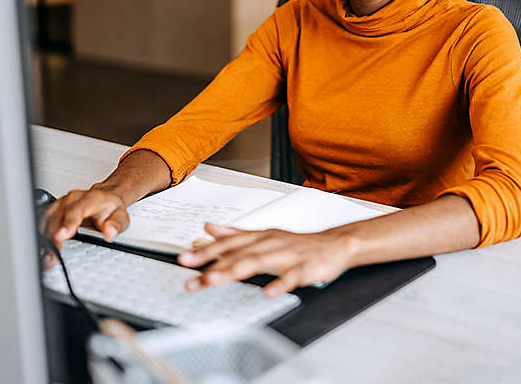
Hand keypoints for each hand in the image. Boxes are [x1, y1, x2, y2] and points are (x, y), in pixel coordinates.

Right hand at [40, 187, 129, 264]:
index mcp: (91, 199)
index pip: (77, 210)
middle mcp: (74, 199)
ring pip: (48, 218)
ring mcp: (62, 203)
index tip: (61, 236)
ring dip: (45, 237)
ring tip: (46, 256)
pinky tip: (42, 247)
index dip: (68, 223)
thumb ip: (116, 225)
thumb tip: (109, 233)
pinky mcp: (55, 209)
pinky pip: (44, 219)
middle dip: (53, 237)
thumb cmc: (111, 209)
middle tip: (52, 256)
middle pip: (58, 216)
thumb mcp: (121, 217)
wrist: (106, 198)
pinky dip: (41, 233)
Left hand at [176, 223, 352, 296]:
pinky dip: (280, 284)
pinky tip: (268, 292)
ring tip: (215, 281)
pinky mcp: (306, 268)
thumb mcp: (264, 235)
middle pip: (238, 254)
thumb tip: (209, 227)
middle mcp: (270, 244)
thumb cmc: (298, 244)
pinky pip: (292, 277)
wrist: (336, 244)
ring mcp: (288, 255)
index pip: (228, 244)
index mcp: (259, 237)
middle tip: (192, 277)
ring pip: (259, 262)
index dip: (205, 252)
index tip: (183, 260)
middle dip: (214, 265)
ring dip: (235, 271)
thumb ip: (234, 233)